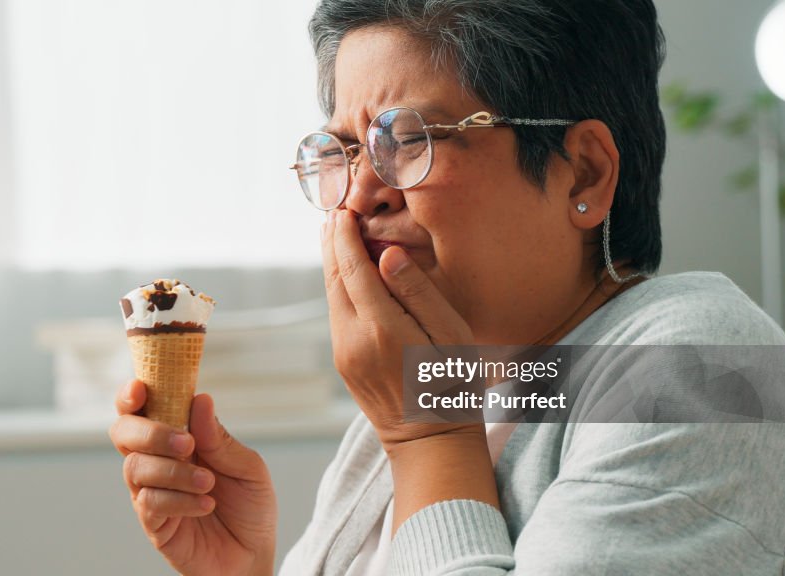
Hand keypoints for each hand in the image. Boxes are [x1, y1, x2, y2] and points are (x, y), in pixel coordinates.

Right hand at [109, 380, 276, 575]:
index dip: (131, 395)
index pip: (143, 408)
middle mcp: (158, 460)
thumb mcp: (248, 467)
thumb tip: (200, 400)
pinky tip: (206, 504)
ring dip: (174, 472)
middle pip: (124, 433)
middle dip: (150, 432)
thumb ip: (221, 438)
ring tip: (208, 483)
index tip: (139, 388)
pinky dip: (180, 500)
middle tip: (187, 443)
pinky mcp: (153, 523)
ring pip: (136, 468)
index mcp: (178, 437)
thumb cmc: (249, 505)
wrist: (254, 554)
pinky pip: (150, 503)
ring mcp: (151, 492)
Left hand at [322, 209, 477, 449]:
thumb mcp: (450, 336)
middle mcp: (353, 340)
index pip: (353, 269)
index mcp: (381, 328)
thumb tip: (388, 255)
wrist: (431, 442)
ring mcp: (344, 354)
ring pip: (331, 297)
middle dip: (331, 244)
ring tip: (334, 234)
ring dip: (331, 264)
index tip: (342, 211)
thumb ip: (418, 293)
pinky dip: (338, 287)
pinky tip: (346, 275)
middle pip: (334, 279)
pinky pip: (336, 315)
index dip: (345, 237)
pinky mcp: (344, 364)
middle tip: (333, 213)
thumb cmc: (453, 386)